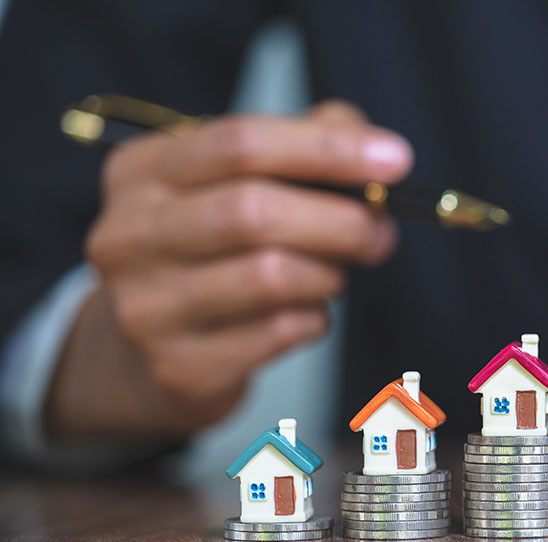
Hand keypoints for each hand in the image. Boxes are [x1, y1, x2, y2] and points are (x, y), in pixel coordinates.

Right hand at [47, 101, 412, 439]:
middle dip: (340, 221)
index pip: (240, 143)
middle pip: (252, 211)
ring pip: (271, 276)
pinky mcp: (179, 367)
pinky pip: (279, 333)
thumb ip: (307, 145)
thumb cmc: (213, 252)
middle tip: (381, 234)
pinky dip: (314, 319)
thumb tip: (375, 149)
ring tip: (334, 275)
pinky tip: (306, 314)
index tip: (395, 160)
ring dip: (328, 275)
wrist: (149, 354)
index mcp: (142, 172)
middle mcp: (128, 236)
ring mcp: (145, 307)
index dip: (326, 150)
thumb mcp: (240, 183)